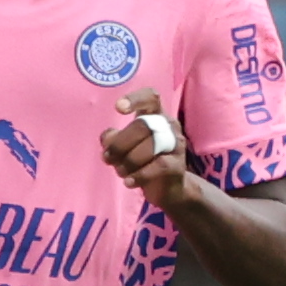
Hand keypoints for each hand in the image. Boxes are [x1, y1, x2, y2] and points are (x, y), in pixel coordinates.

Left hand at [101, 87, 200, 214]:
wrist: (166, 188)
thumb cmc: (141, 161)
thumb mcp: (123, 147)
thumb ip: (113, 139)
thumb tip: (108, 139)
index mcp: (155, 115)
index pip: (150, 97)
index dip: (135, 99)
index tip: (118, 108)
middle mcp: (169, 126)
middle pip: (143, 125)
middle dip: (120, 144)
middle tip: (107, 158)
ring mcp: (176, 145)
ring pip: (150, 146)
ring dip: (128, 161)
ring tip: (120, 172)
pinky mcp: (178, 166)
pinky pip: (158, 166)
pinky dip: (139, 175)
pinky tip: (128, 182)